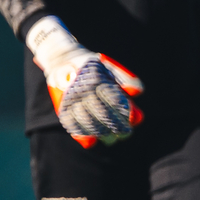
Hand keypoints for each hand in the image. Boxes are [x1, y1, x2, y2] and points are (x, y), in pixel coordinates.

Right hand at [26, 17, 139, 146]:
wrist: (62, 59)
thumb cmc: (91, 65)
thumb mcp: (108, 65)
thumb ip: (125, 77)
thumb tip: (137, 93)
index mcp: (96, 78)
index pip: (114, 100)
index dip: (124, 114)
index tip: (132, 122)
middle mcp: (83, 88)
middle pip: (102, 113)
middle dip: (116, 127)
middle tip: (124, 134)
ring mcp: (71, 98)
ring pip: (88, 121)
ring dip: (101, 133)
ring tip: (111, 139)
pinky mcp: (61, 106)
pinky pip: (72, 124)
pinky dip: (82, 133)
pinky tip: (92, 140)